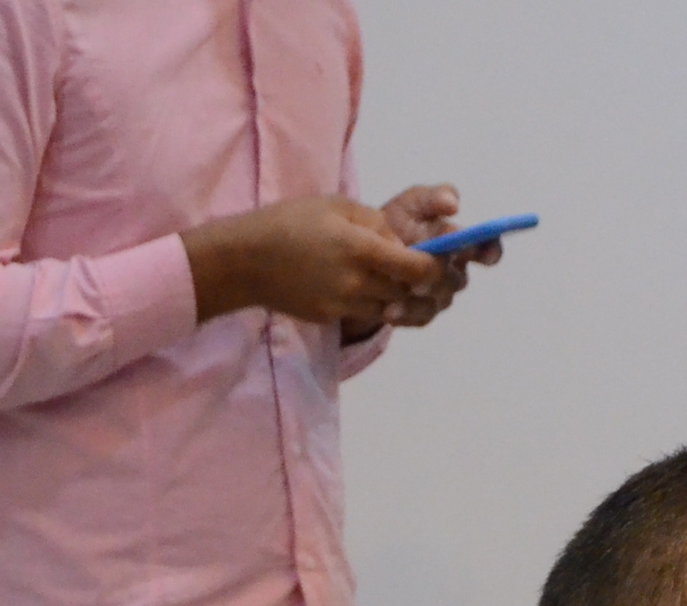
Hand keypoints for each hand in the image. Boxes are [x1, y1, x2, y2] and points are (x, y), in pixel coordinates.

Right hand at [182, 192, 445, 329]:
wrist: (246, 260)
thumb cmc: (291, 222)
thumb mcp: (338, 205)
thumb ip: (377, 224)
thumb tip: (401, 243)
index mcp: (361, 248)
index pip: (417, 268)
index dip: (435, 268)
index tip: (439, 261)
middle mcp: (356, 282)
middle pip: (408, 292)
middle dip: (421, 284)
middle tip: (427, 273)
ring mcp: (342, 305)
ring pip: (390, 308)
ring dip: (398, 297)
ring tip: (395, 278)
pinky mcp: (330, 318)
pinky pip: (364, 313)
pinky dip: (373, 303)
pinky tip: (363, 286)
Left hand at [358, 183, 487, 330]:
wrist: (363, 249)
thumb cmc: (398, 222)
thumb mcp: (412, 203)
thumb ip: (433, 198)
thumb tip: (454, 203)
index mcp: (461, 243)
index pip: (487, 249)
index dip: (490, 252)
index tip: (485, 254)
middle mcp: (455, 272)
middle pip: (458, 279)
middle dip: (442, 275)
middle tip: (425, 269)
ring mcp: (439, 295)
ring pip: (439, 300)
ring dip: (422, 297)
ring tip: (399, 292)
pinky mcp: (420, 314)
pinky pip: (419, 318)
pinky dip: (405, 314)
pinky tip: (389, 310)